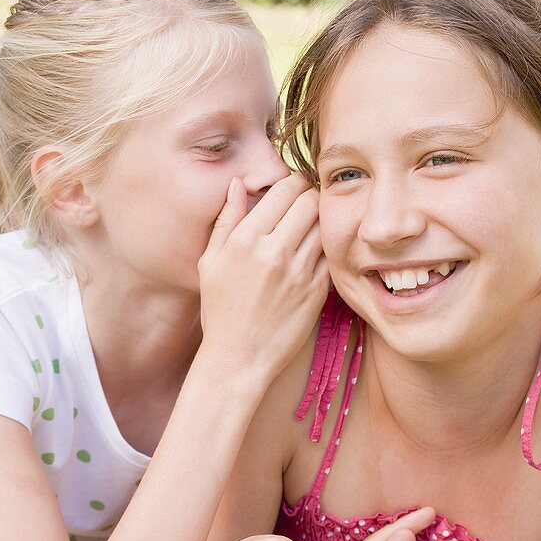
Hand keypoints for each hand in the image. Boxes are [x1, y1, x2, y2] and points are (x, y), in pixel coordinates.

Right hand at [197, 174, 329, 383]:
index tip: (293, 188)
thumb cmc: (220, 311)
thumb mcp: (210, 263)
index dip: (293, 182)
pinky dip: (324, 252)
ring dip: (320, 224)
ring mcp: (299, 272)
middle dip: (311, 197)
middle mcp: (274, 252)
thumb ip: (226, 220)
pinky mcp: (316, 292)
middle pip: (311, 201)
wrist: (238, 359)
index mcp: (246, 240)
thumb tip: (238, 184)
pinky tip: (313, 258)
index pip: (285, 189)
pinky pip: (329, 257)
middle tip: (307, 205)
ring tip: (310, 231)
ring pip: (324, 227)